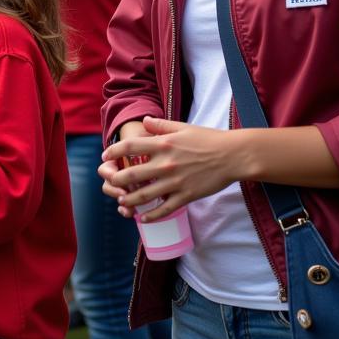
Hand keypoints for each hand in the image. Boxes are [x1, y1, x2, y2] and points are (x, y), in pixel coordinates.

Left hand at [102, 116, 240, 220]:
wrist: (233, 155)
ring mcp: (175, 181)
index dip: (113, 151)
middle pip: (132, 174)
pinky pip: (165, 208)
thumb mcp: (182, 127)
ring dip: (130, 199)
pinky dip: (152, 215)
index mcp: (163, 144)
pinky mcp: (187, 195)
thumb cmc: (208, 139)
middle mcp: (166, 163)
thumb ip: (161, 125)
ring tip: (121, 201)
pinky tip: (143, 218)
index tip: (105, 156)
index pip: (130, 147)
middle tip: (109, 182)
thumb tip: (145, 121)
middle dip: (117, 179)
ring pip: (145, 195)